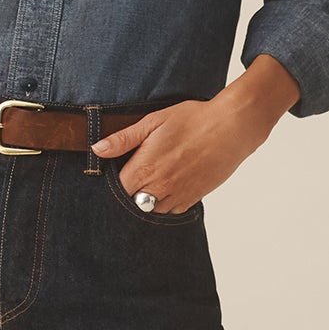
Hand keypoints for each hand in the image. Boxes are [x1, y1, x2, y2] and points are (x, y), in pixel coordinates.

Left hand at [92, 55, 299, 212]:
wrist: (231, 127)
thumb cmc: (193, 120)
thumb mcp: (153, 122)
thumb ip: (124, 139)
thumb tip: (97, 149)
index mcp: (145, 168)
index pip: (117, 189)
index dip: (115, 181)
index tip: (119, 169)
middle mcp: (160, 188)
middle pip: (132, 202)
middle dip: (130, 191)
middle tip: (138, 172)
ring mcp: (178, 195)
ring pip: (151, 208)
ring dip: (148, 198)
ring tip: (155, 177)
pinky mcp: (193, 198)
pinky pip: (172, 209)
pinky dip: (167, 201)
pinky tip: (171, 182)